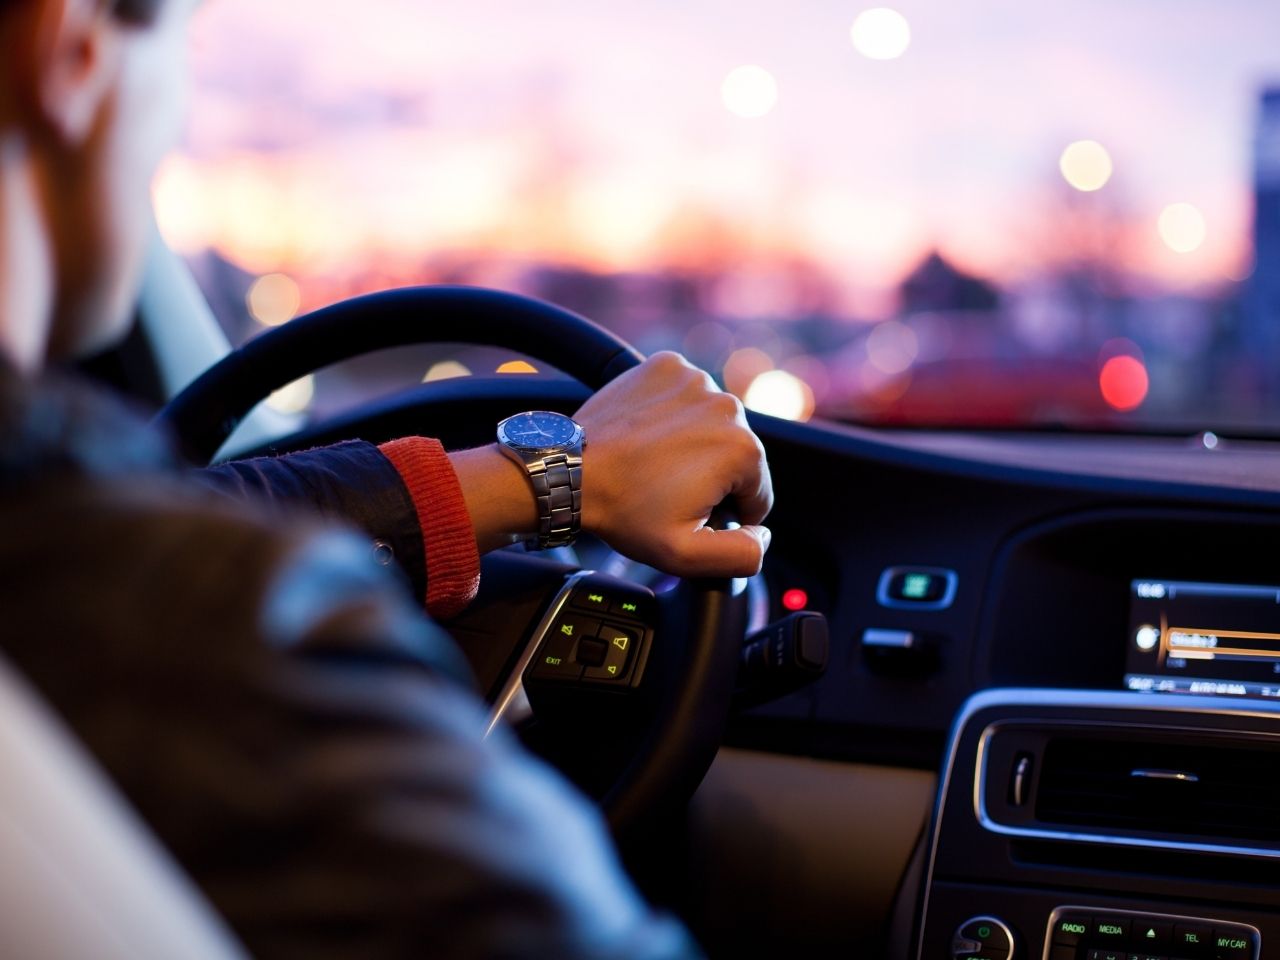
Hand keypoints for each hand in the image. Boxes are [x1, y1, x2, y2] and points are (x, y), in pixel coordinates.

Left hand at [574, 352, 772, 577]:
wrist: (571, 470)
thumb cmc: (624, 510)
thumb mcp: (686, 554)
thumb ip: (741, 555)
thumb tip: (763, 535)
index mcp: (743, 450)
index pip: (757, 492)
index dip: (727, 512)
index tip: (689, 512)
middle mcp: (727, 406)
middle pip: (737, 455)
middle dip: (711, 476)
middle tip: (667, 490)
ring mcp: (696, 379)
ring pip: (712, 423)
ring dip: (694, 443)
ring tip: (655, 463)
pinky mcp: (667, 366)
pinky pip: (686, 395)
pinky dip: (673, 413)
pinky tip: (649, 434)